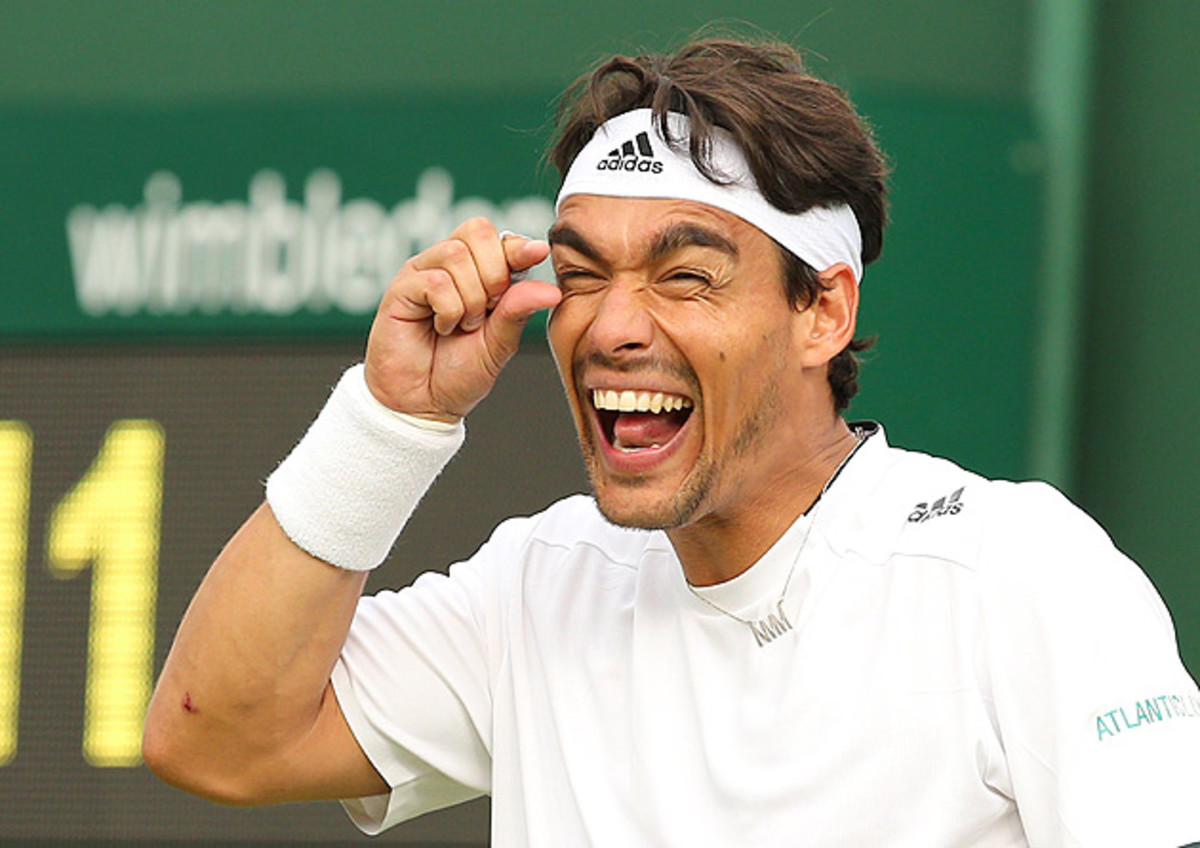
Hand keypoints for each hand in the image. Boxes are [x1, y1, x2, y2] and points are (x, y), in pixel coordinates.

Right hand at [364, 217, 561, 420]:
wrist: (424, 404)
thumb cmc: (458, 374)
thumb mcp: (500, 343)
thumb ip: (519, 311)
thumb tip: (552, 290)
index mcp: (477, 273)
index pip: (500, 238)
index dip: (519, 247)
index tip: (538, 254)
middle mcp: (448, 266)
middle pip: (477, 230)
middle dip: (494, 275)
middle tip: (486, 313)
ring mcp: (422, 273)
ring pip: (456, 254)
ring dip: (470, 297)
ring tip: (462, 324)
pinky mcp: (400, 289)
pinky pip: (435, 281)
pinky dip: (448, 310)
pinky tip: (441, 327)